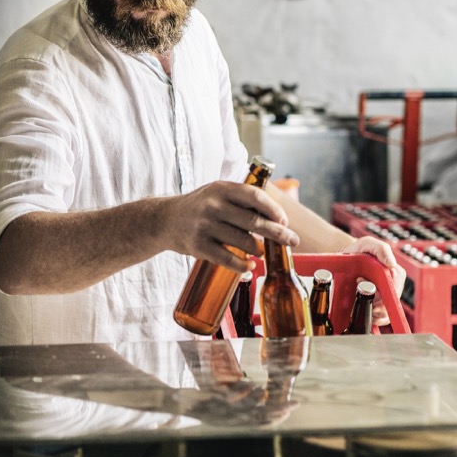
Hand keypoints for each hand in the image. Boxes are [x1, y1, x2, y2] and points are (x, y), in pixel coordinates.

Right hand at [167, 180, 300, 271]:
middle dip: (277, 233)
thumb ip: (241, 200)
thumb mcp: (216, 193)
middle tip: (292, 241)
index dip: (274, 210)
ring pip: (243, 242)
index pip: (255, 197)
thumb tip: (277, 217)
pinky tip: (249, 267)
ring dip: (258, 250)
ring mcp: (204, 226)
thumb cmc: (199, 207)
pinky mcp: (198, 246)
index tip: (285, 221)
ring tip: (262, 252)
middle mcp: (213, 206)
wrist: (164, 220)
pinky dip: (242, 266)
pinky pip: (227, 259)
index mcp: (221, 189)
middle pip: (253, 222)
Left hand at [338, 235, 405, 326]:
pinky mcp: (377, 302)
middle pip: (392, 302)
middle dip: (379, 306)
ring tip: (362, 308)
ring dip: (377, 314)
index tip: (369, 295)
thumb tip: (391, 264)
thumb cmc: (358, 250)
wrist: (344, 259)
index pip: (395, 287)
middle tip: (363, 302)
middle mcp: (392, 285)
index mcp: (394, 272)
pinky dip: (377, 320)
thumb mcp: (367, 244)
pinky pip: (383, 316)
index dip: (385, 295)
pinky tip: (368, 317)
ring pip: (388, 311)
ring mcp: (385, 294)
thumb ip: (381, 249)